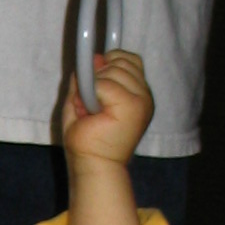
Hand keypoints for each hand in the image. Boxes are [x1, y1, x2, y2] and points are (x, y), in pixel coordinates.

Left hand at [61, 50, 153, 175]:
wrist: (92, 166)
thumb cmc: (87, 141)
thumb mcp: (81, 100)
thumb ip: (86, 79)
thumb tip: (94, 58)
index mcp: (137, 94)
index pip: (130, 60)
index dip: (109, 63)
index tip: (95, 84)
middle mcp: (144, 95)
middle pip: (122, 60)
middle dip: (98, 76)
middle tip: (90, 104)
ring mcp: (141, 100)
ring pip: (113, 70)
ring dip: (93, 87)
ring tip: (90, 111)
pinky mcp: (134, 106)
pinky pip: (105, 83)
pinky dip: (92, 94)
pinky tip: (92, 113)